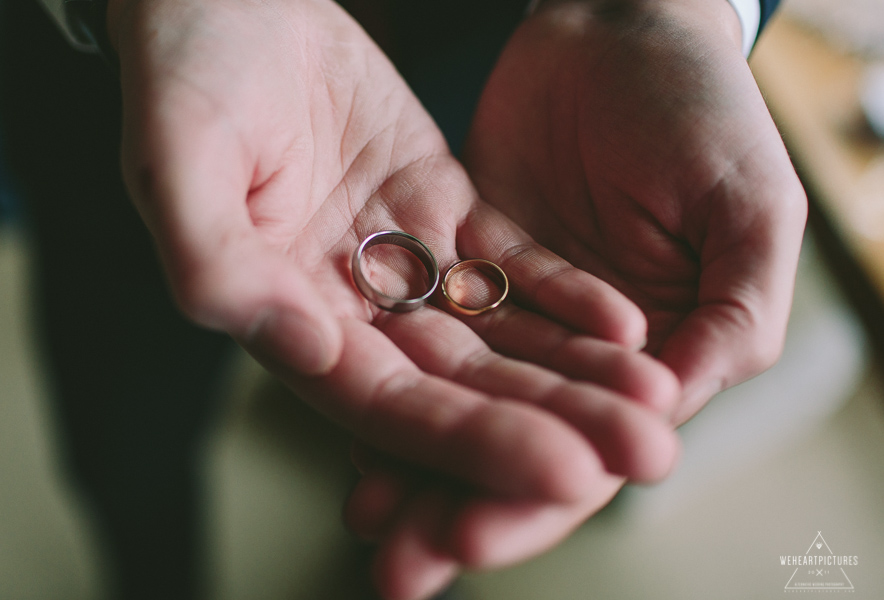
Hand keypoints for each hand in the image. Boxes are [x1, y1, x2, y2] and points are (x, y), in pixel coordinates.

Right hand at [106, 0, 677, 502]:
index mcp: (282, 314)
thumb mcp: (177, 157)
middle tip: (647, 455)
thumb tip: (304, 348)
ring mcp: (398, 256)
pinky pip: (508, 259)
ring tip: (657, 401)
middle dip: (555, 422)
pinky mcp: (439, 204)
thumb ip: (218, 262)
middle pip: (462, 385)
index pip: (388, 404)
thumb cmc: (186, 68)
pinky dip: (565, 291)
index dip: (475, 443)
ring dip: (577, 369)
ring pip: (496, 332)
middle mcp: (346, 305)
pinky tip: (626, 322)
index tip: (565, 473)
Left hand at [347, 1, 807, 595]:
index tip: (470, 537)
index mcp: (653, 354)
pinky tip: (348, 404)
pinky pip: (419, 320)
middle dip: (453, 503)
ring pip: (453, 391)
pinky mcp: (457, 251)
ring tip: (366, 513)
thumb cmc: (707, 110)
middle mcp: (570, 346)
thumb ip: (732, 322)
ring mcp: (507, 301)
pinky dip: (390, 363)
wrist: (624, 25)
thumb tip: (673, 414)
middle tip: (401, 569)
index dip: (528, 497)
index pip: (583, 448)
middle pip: (506, 439)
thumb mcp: (749, 212)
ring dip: (410, 453)